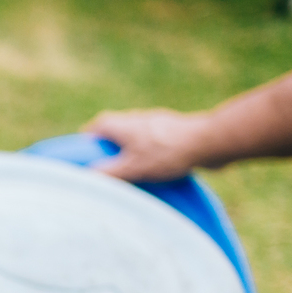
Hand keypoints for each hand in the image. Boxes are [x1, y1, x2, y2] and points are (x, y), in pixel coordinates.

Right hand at [82, 109, 213, 182]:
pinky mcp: (171, 129)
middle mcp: (135, 118)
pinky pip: (151, 140)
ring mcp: (154, 122)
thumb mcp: (132, 168)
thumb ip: (108, 171)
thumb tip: (87, 174)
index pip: (95, 127)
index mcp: (121, 124)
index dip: (87, 141)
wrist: (207, 142)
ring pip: (134, 135)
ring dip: (130, 150)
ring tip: (132, 169)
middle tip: (108, 167)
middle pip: (114, 131)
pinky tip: (156, 166)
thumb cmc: (166, 154)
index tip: (84, 156)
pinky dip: (148, 151)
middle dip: (109, 148)